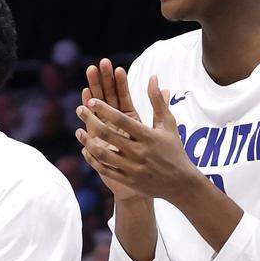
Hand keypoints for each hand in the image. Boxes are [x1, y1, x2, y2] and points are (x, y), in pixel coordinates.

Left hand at [77, 75, 199, 205]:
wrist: (180, 184)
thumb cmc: (173, 149)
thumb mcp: (168, 124)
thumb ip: (158, 101)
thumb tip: (152, 77)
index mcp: (148, 136)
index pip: (122, 119)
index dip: (105, 109)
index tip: (91, 100)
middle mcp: (139, 152)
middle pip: (108, 134)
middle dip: (91, 120)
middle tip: (80, 110)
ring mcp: (132, 168)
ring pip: (103, 154)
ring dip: (88, 141)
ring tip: (79, 131)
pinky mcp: (128, 180)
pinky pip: (105, 170)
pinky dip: (93, 160)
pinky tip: (86, 150)